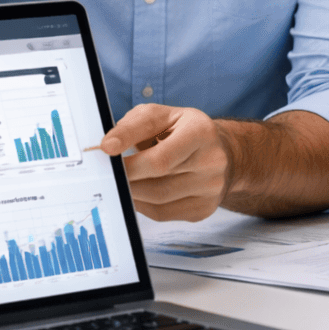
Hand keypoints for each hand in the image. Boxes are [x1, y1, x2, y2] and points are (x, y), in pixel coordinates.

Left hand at [97, 104, 229, 221]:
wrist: (220, 150)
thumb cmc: (182, 129)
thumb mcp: (160, 115)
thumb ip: (132, 126)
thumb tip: (107, 146)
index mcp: (201, 132)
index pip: (160, 158)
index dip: (131, 164)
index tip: (107, 160)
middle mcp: (212, 162)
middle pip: (158, 182)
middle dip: (127, 180)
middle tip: (108, 175)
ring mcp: (211, 189)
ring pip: (159, 201)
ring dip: (133, 194)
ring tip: (121, 182)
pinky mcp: (204, 209)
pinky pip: (164, 214)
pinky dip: (143, 205)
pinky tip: (137, 192)